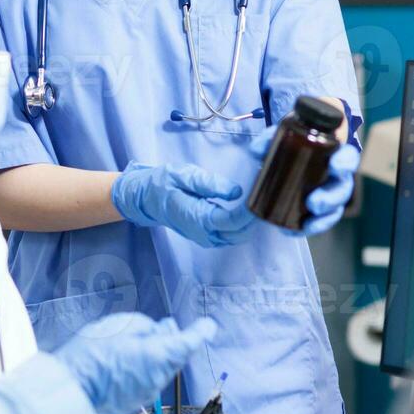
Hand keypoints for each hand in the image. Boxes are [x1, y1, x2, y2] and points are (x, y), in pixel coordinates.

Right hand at [55, 313, 217, 413]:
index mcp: (159, 356)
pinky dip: (144, 370)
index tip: (208, 325)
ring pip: (161, 370)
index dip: (200, 332)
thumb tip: (158, 331)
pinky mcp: (135, 402)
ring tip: (135, 344)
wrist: (71, 390)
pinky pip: (148, 381)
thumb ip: (146, 326)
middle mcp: (158, 378)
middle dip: (173, 341)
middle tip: (162, 327)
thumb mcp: (118, 326)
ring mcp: (147, 393)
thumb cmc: (92, 354)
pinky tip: (126, 363)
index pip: (189, 343)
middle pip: (175, 356)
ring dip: (156, 356)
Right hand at [111, 162, 255, 247]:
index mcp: (197, 218)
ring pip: (239, 236)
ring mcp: (207, 238)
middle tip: (266, 192)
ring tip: (259, 197)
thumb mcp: (183, 175)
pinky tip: (248, 206)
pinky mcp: (210, 236)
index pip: (231, 220)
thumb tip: (236, 191)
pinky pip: (233, 234)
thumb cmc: (163, 183)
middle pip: (240, 232)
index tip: (262, 194)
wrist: (147, 198)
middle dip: (255, 215)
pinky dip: (243, 224)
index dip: (249, 210)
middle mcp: (204, 234)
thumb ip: (210, 184)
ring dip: (251, 221)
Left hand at [248, 128, 360, 236]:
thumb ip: (269, 140)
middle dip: (331, 198)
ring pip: (334, 209)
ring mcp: (330, 195)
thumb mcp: (282, 140)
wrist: (290, 161)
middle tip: (314, 203)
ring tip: (307, 224)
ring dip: (323, 219)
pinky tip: (296, 231)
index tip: (335, 166)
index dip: (345, 162)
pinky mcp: (320, 211)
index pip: (348, 158)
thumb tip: (257, 150)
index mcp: (334, 156)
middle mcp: (336, 177)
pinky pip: (320, 222)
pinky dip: (309, 227)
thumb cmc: (294, 148)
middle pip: (343, 189)